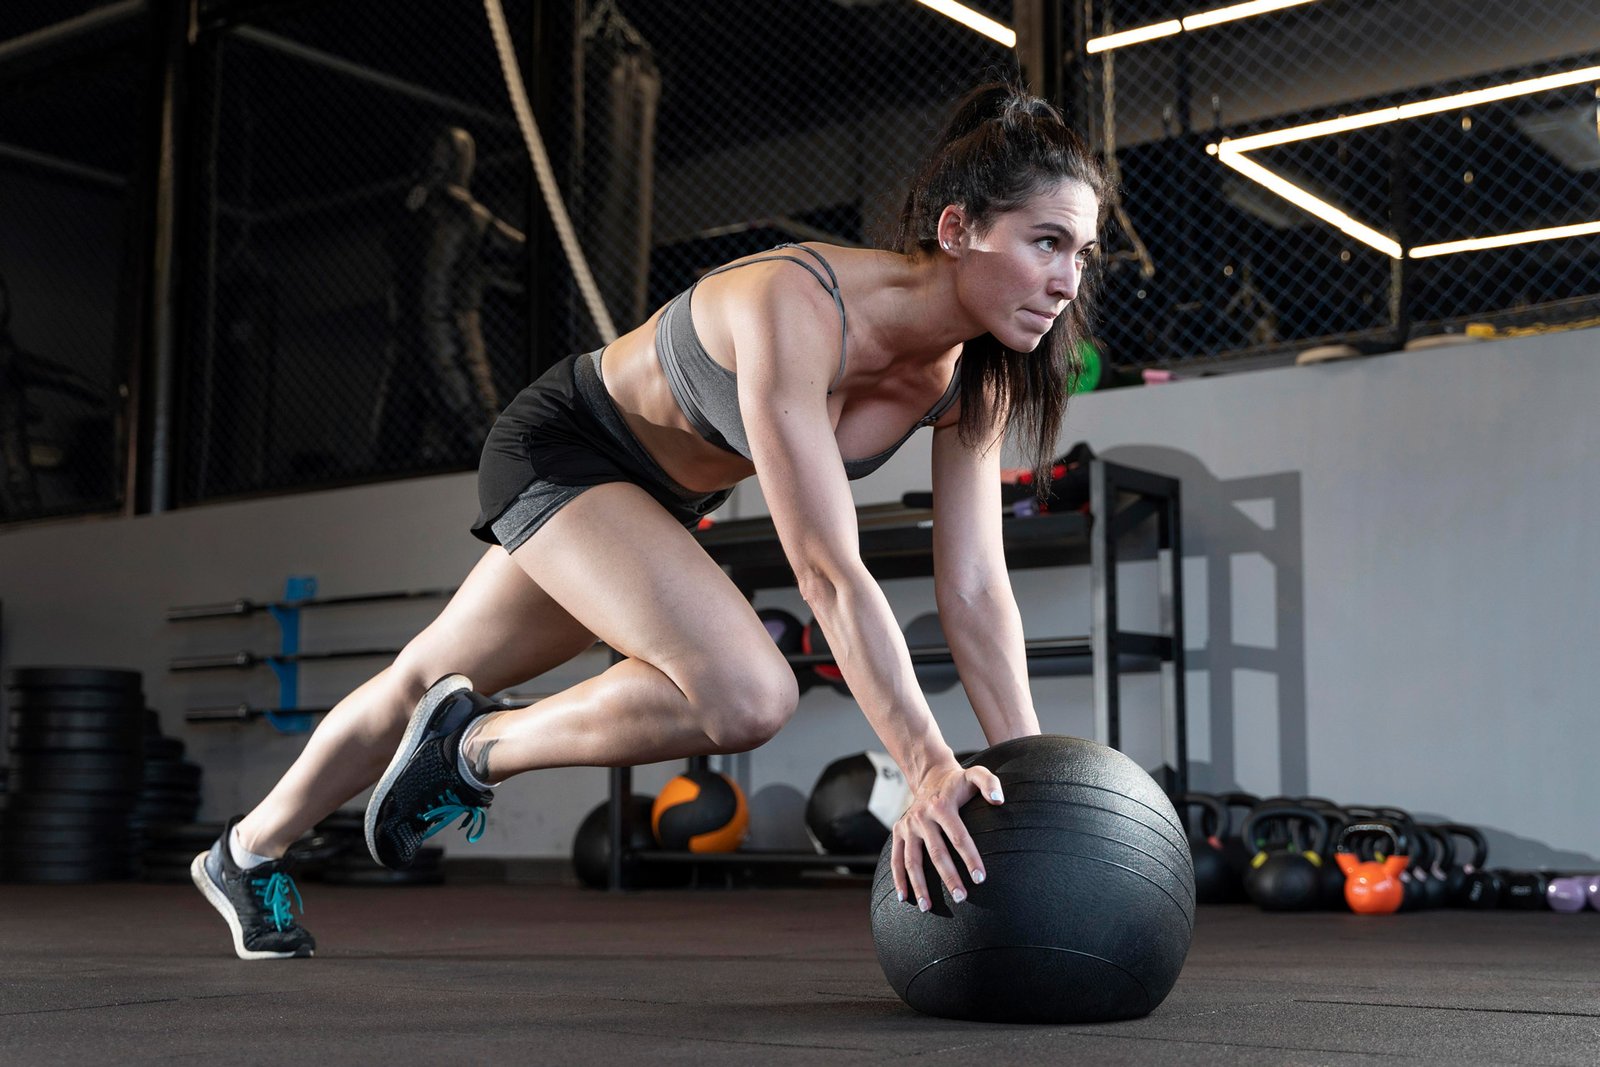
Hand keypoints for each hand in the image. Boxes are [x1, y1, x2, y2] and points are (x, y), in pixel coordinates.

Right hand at [891, 762, 1004, 911]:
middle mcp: (922, 816)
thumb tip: (999, 800)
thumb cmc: (959, 783)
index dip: (970, 858)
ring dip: (919, 885)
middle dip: (948, 877)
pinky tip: (903, 898)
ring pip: (912, 860)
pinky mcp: (898, 831)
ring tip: (927, 907)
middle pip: (936, 852)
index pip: (959, 836)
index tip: (980, 879)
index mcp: (943, 806)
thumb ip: (989, 783)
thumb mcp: (975, 775)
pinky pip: (896, 858)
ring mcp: (908, 825)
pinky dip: (898, 878)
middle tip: (961, 898)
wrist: (930, 776)